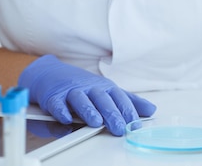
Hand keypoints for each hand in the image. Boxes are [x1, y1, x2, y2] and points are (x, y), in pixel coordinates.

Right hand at [18, 55, 156, 135]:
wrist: (50, 73)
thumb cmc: (82, 86)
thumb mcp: (107, 92)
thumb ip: (128, 102)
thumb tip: (151, 110)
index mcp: (105, 88)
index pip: (119, 98)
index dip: (128, 110)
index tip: (135, 125)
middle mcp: (90, 87)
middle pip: (102, 99)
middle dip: (111, 113)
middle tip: (119, 128)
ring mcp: (71, 91)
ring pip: (81, 99)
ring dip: (89, 110)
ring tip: (96, 122)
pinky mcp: (53, 96)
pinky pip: (57, 104)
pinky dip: (61, 111)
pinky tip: (67, 119)